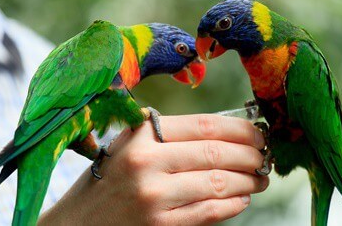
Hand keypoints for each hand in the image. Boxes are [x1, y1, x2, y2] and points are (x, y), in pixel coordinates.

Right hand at [38, 114, 267, 224]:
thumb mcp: (131, 143)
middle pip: (217, 153)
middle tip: (263, 157)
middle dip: (251, 155)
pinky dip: (233, 205)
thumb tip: (224, 131)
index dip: (240, 129)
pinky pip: (209, 212)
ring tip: (259, 179)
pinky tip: (242, 198)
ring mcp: (154, 196)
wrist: (78, 222)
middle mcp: (148, 162)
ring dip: (248, 181)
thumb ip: (170, 134)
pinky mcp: (159, 225)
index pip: (205, 125)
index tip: (257, 133)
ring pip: (218, 183)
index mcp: (143, 134)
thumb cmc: (110, 177)